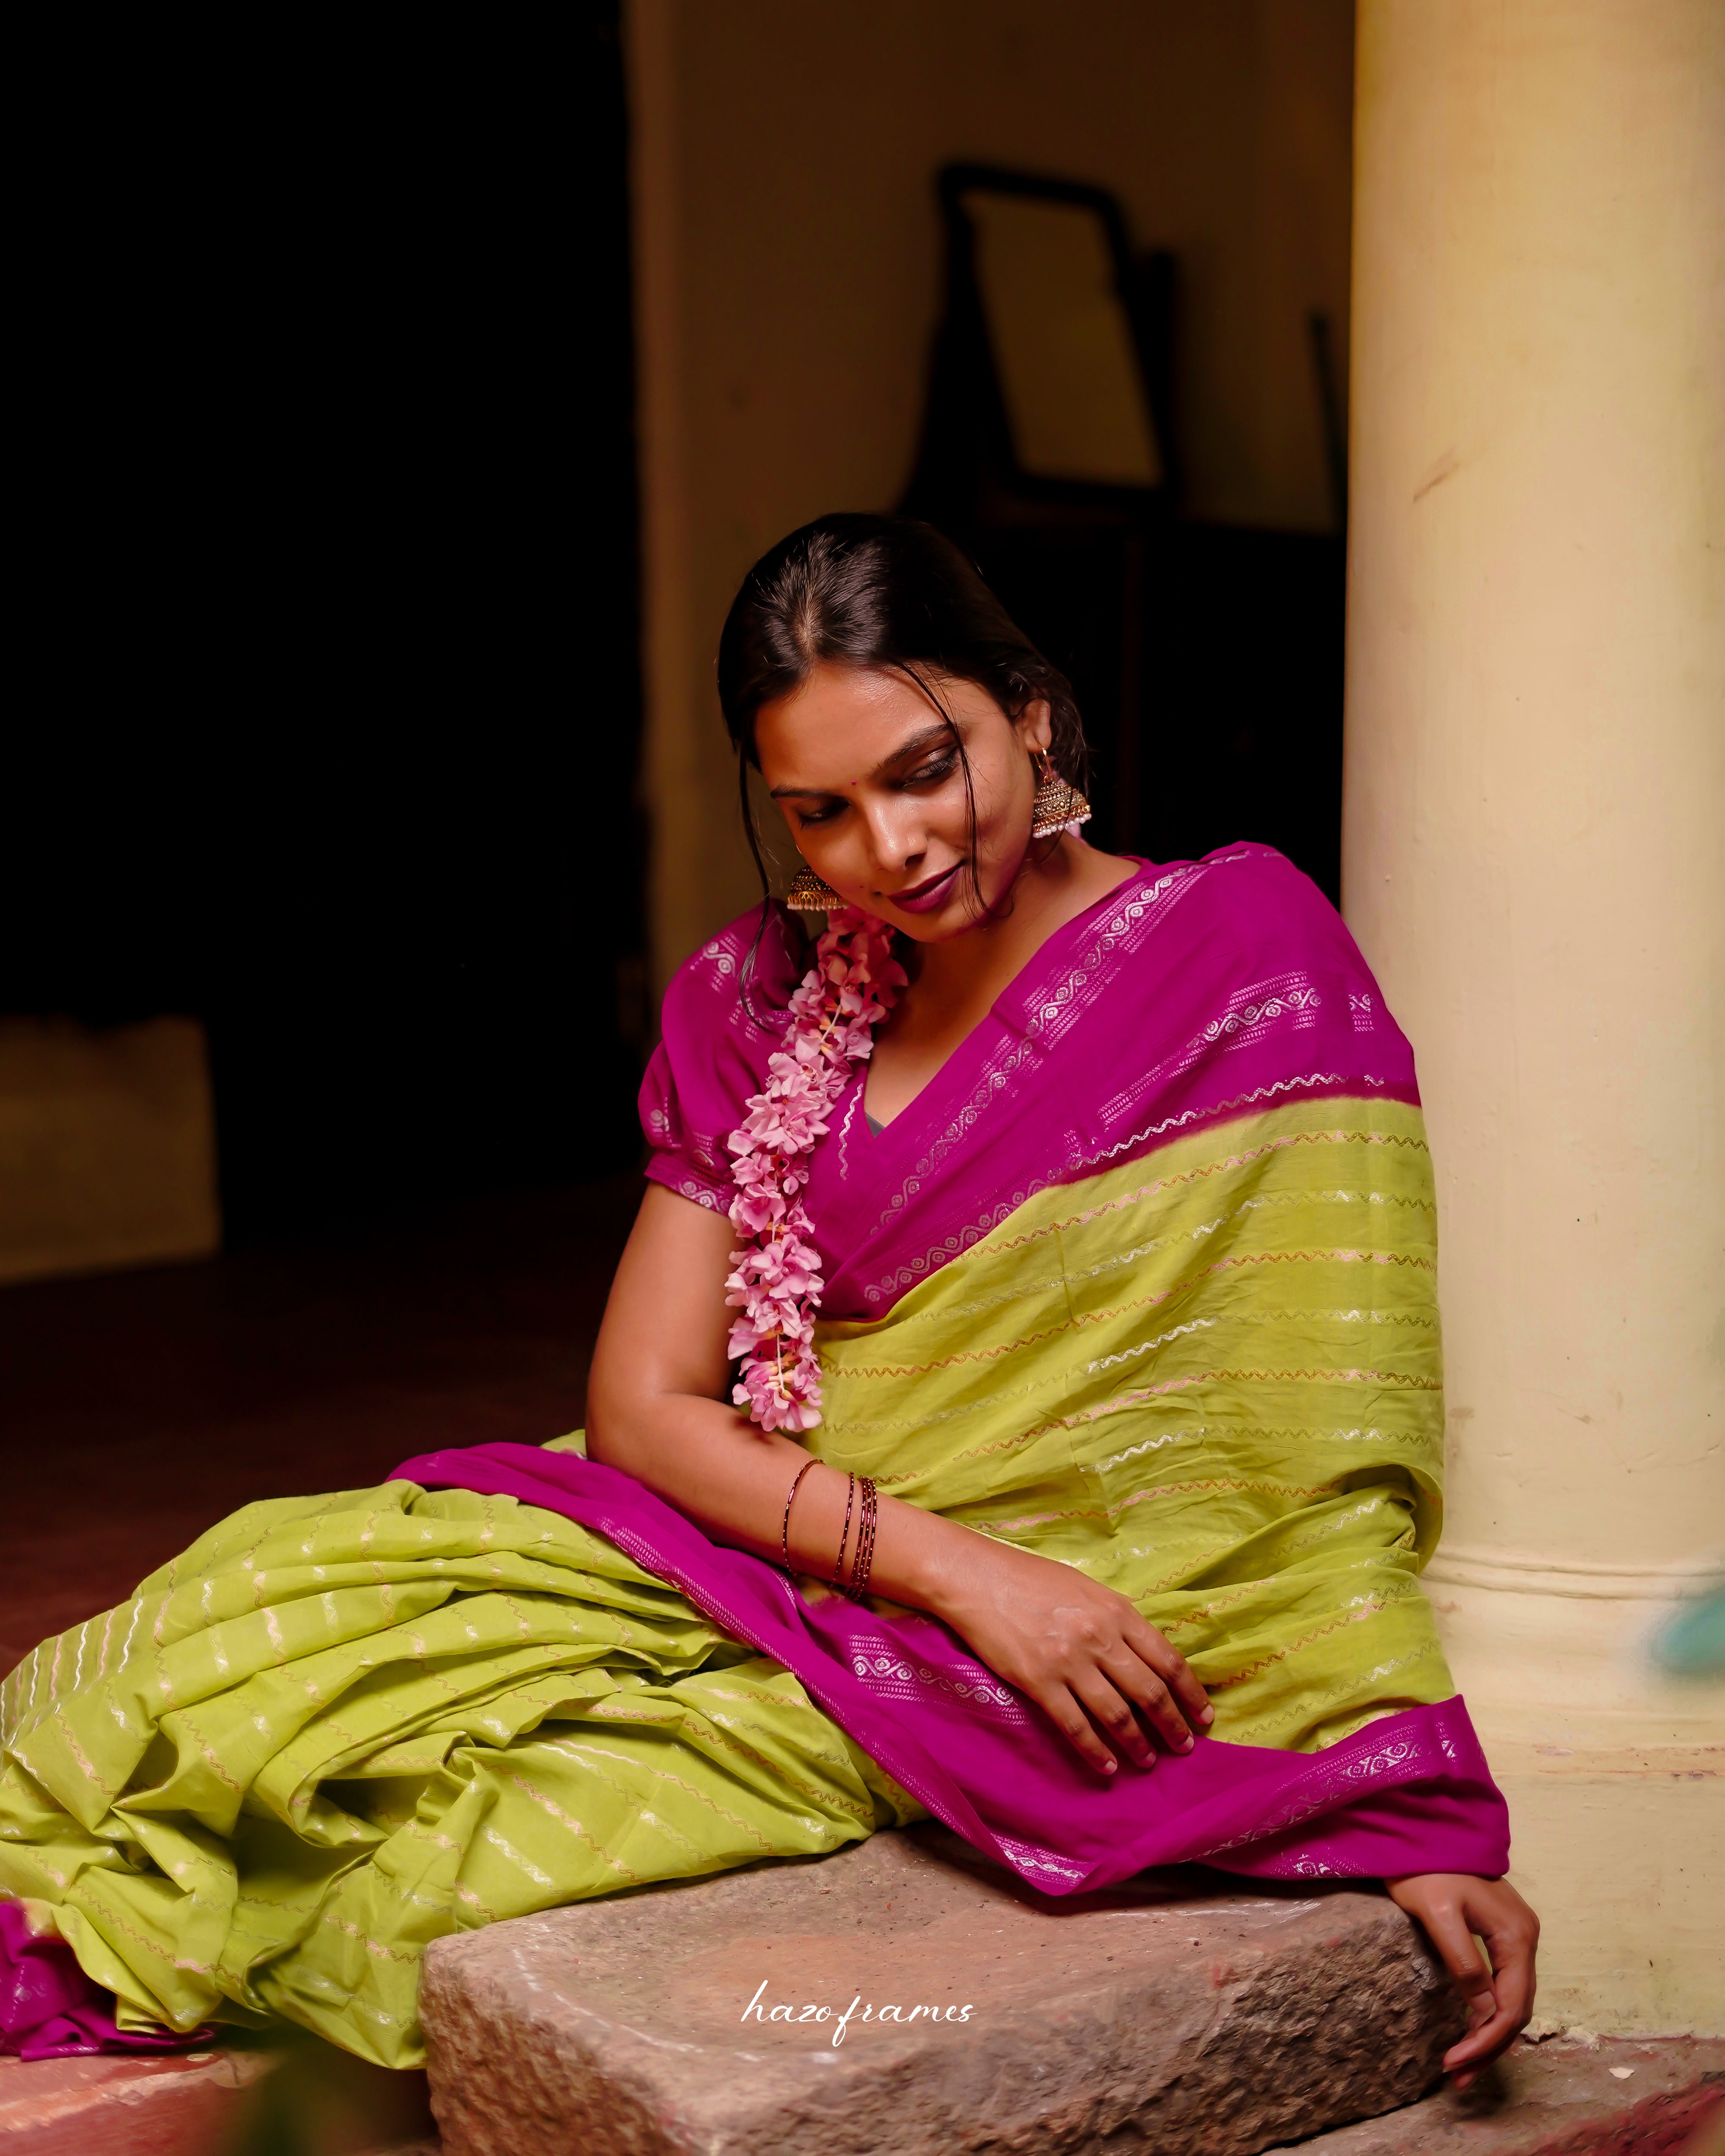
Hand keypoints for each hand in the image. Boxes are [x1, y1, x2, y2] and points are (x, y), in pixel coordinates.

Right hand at [931, 1534, 1212, 1772]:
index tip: (1204, 1715)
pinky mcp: (1039, 1682)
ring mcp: (1070, 1662)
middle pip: (1150, 1692)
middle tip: (1184, 1747)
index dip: (1190, 1692)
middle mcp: (1100, 1638)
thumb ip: (1115, 1619)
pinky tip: (1108, 1768)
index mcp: (1116, 1611)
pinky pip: (1075, 1726)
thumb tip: (1141, 1652)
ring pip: (1117, 1714)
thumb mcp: (1086, 1588)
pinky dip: (1095, 1752)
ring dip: (1138, 1744)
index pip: (1168, 1659)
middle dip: (1173, 1725)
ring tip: (1149, 1762)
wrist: (978, 1578)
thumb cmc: (1030, 1579)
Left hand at [1386, 1872, 1539, 2086]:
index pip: (1510, 2006)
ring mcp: (1517, 1935)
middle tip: (1458, 2077)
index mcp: (1517, 1936)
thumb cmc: (1426, 1866)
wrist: (1425, 1827)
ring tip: (1464, 2066)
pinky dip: (1490, 2012)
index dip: (1486, 2041)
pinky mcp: (1502, 1933)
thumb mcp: (1439, 1914)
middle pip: (1516, 2009)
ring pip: (1512, 1999)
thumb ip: (1463, 1962)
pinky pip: (1504, 1983)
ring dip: (1491, 2035)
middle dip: (1489, 2047)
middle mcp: (1526, 1938)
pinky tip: (1473, 2030)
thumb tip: (1483, 2012)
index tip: (1455, 2064)